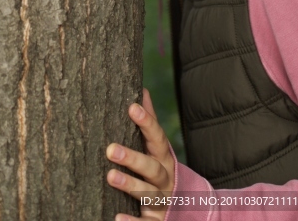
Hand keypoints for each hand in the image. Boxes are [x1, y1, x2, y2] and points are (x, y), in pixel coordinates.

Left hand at [106, 89, 175, 220]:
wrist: (187, 208)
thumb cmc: (160, 169)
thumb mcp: (157, 147)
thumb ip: (150, 122)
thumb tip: (141, 89)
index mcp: (163, 158)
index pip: (157, 137)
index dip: (146, 122)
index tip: (131, 107)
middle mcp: (165, 180)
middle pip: (152, 168)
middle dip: (133, 158)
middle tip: (110, 149)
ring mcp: (162, 202)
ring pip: (149, 194)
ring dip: (131, 185)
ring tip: (111, 176)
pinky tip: (116, 218)